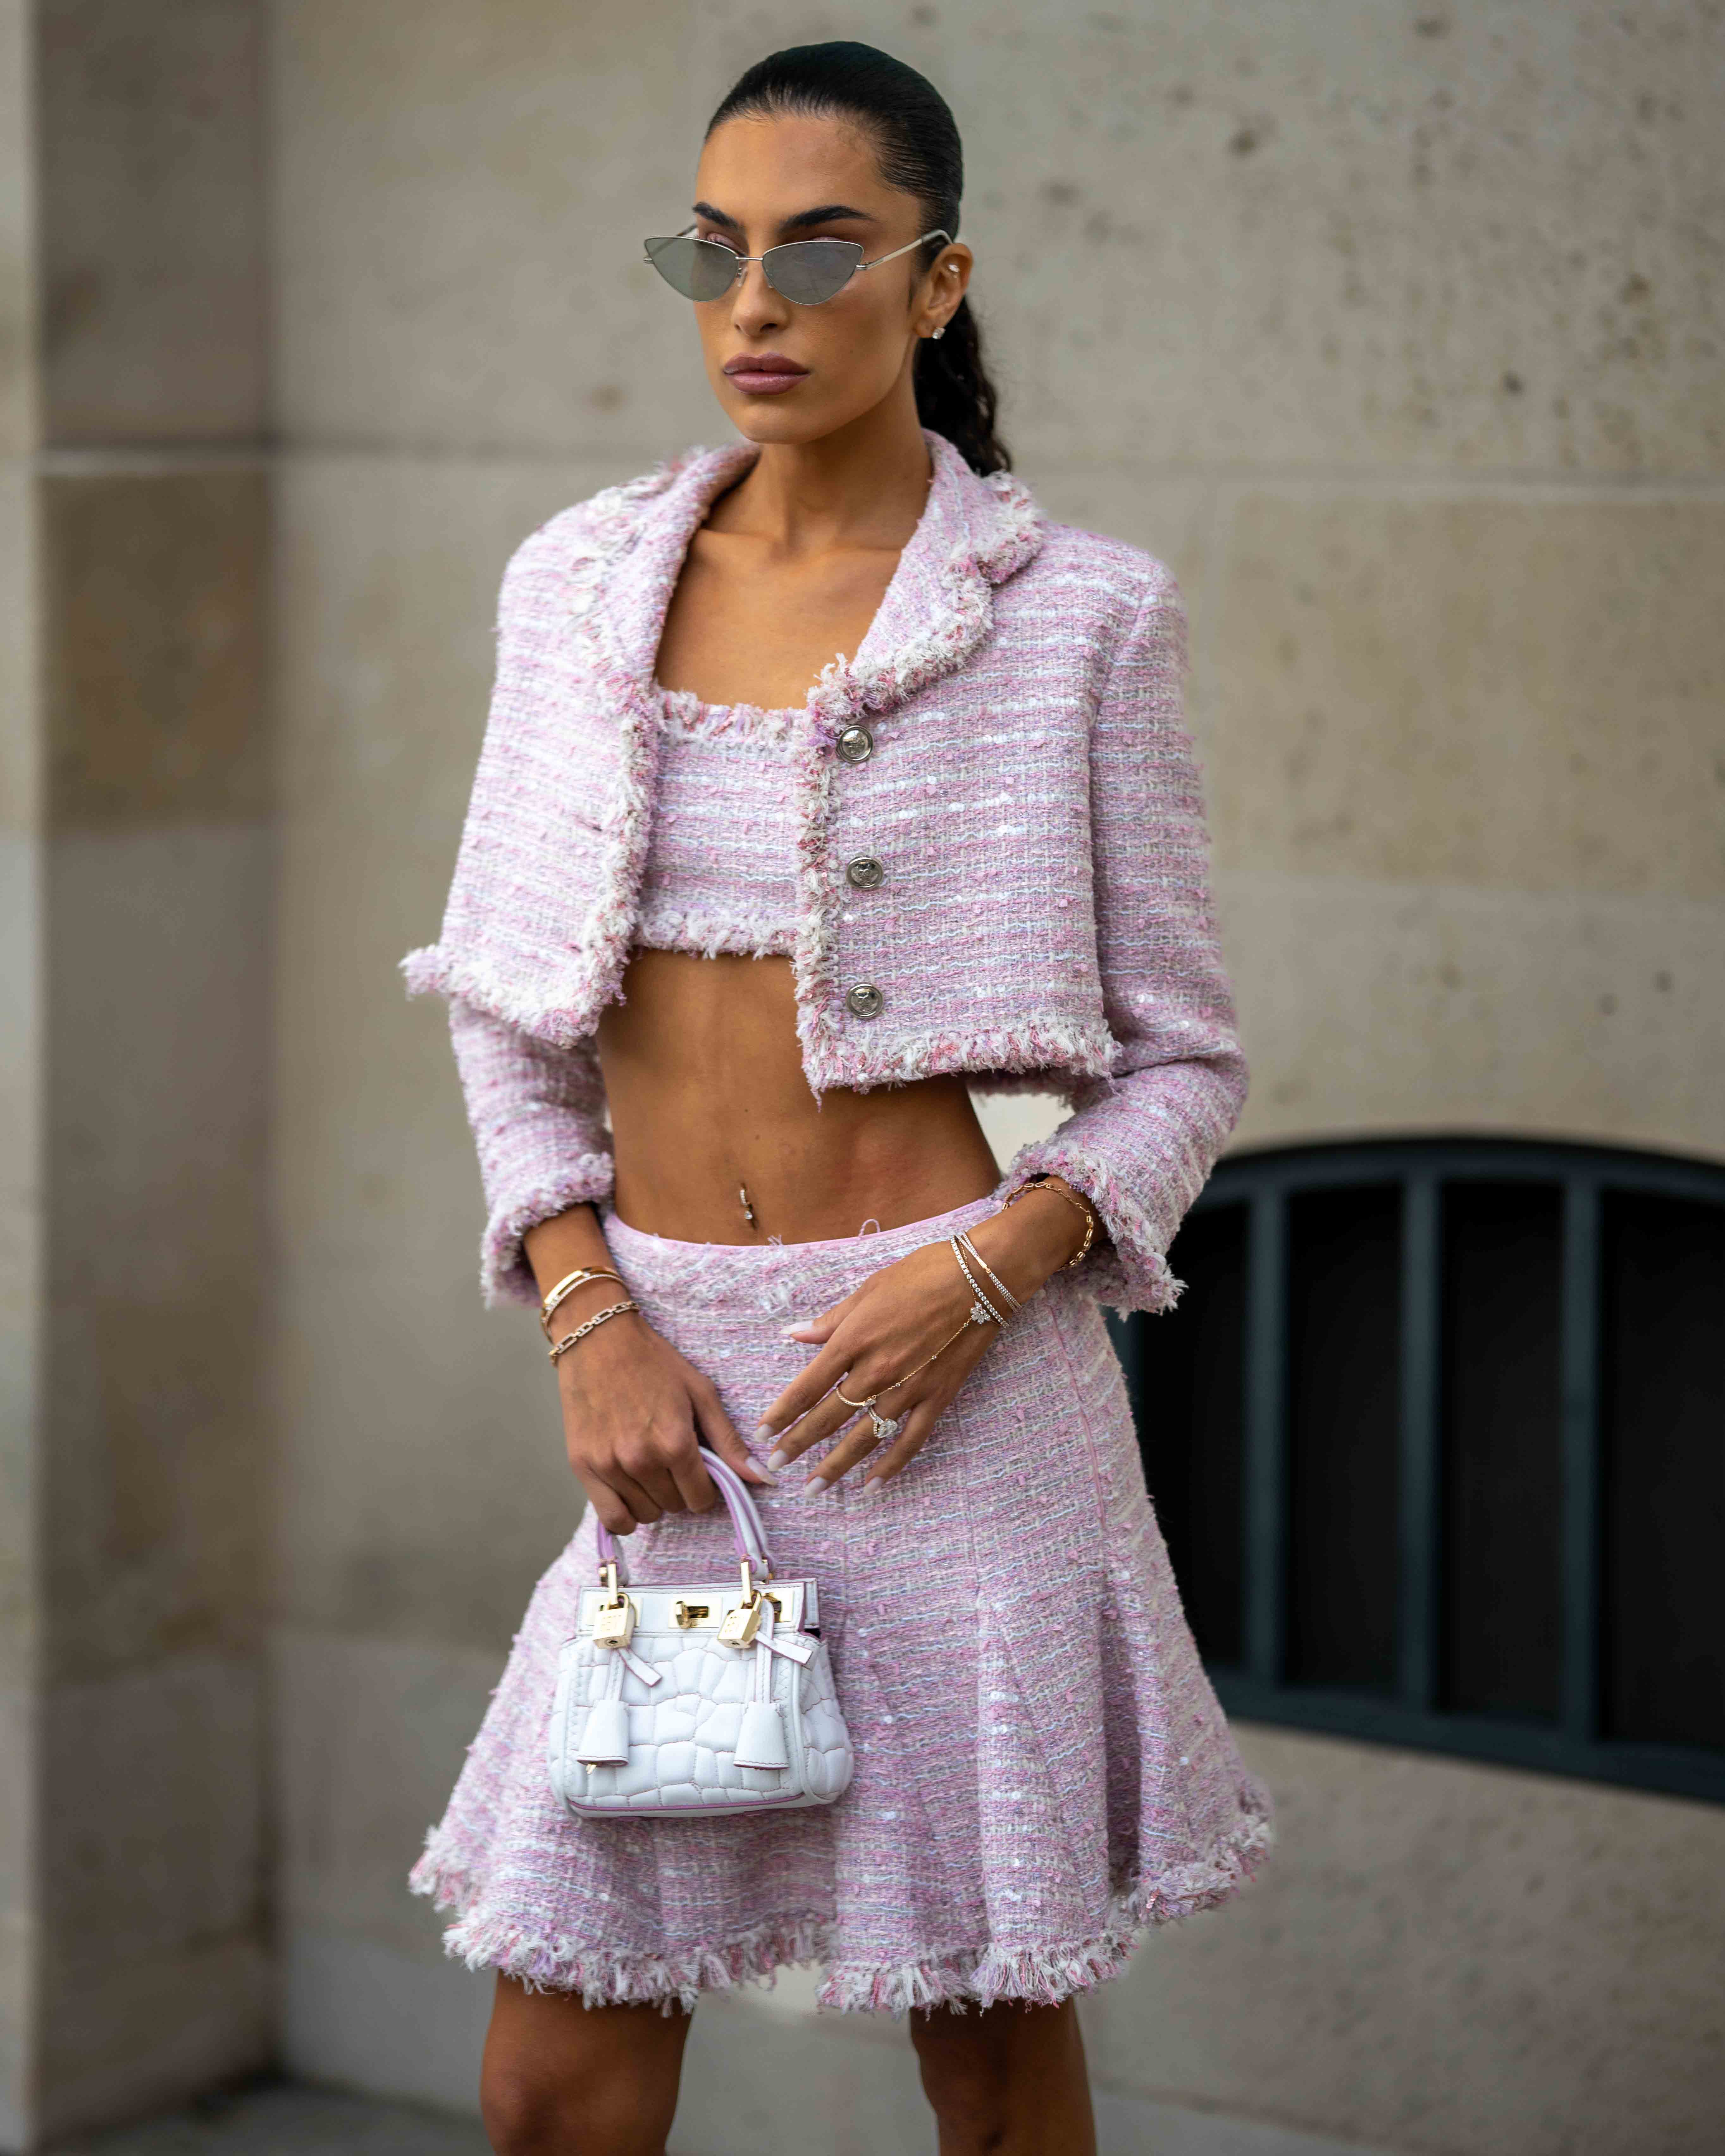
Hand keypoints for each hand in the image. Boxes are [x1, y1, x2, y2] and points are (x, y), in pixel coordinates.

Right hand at [553, 1293, 772, 1534]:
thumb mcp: (700, 1394)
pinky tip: (630, 1494)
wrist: (599, 1340)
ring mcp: (609, 1465)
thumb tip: (764, 1478)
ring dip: (653, 1499)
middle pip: (675, 1507)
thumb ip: (729, 1441)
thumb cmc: (654, 1362)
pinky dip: (625, 1515)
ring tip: (650, 1468)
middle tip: (671, 1460)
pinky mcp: (582, 1466)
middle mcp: (641, 1459)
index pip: (701, 1499)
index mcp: (675, 1442)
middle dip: (680, 1490)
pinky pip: (611, 1518)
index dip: (706, 1487)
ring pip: (645, 1515)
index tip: (698, 1468)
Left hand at [756, 1190, 1085, 1493]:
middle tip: (775, 1467)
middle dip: (798, 1445)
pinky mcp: (938, 1397)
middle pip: (828, 1418)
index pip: (807, 1387)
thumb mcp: (868, 1290)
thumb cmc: (922, 1274)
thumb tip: (793, 1334)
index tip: (762, 1433)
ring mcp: (909, 1388)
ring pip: (864, 1438)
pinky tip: (872, 1484)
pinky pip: (910, 1440)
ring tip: (814, 1488)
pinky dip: (891, 1465)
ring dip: (836, 1466)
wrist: (981, 1277)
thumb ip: (830, 1320)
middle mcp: (876, 1370)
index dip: (782, 1414)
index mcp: (853, 1340)